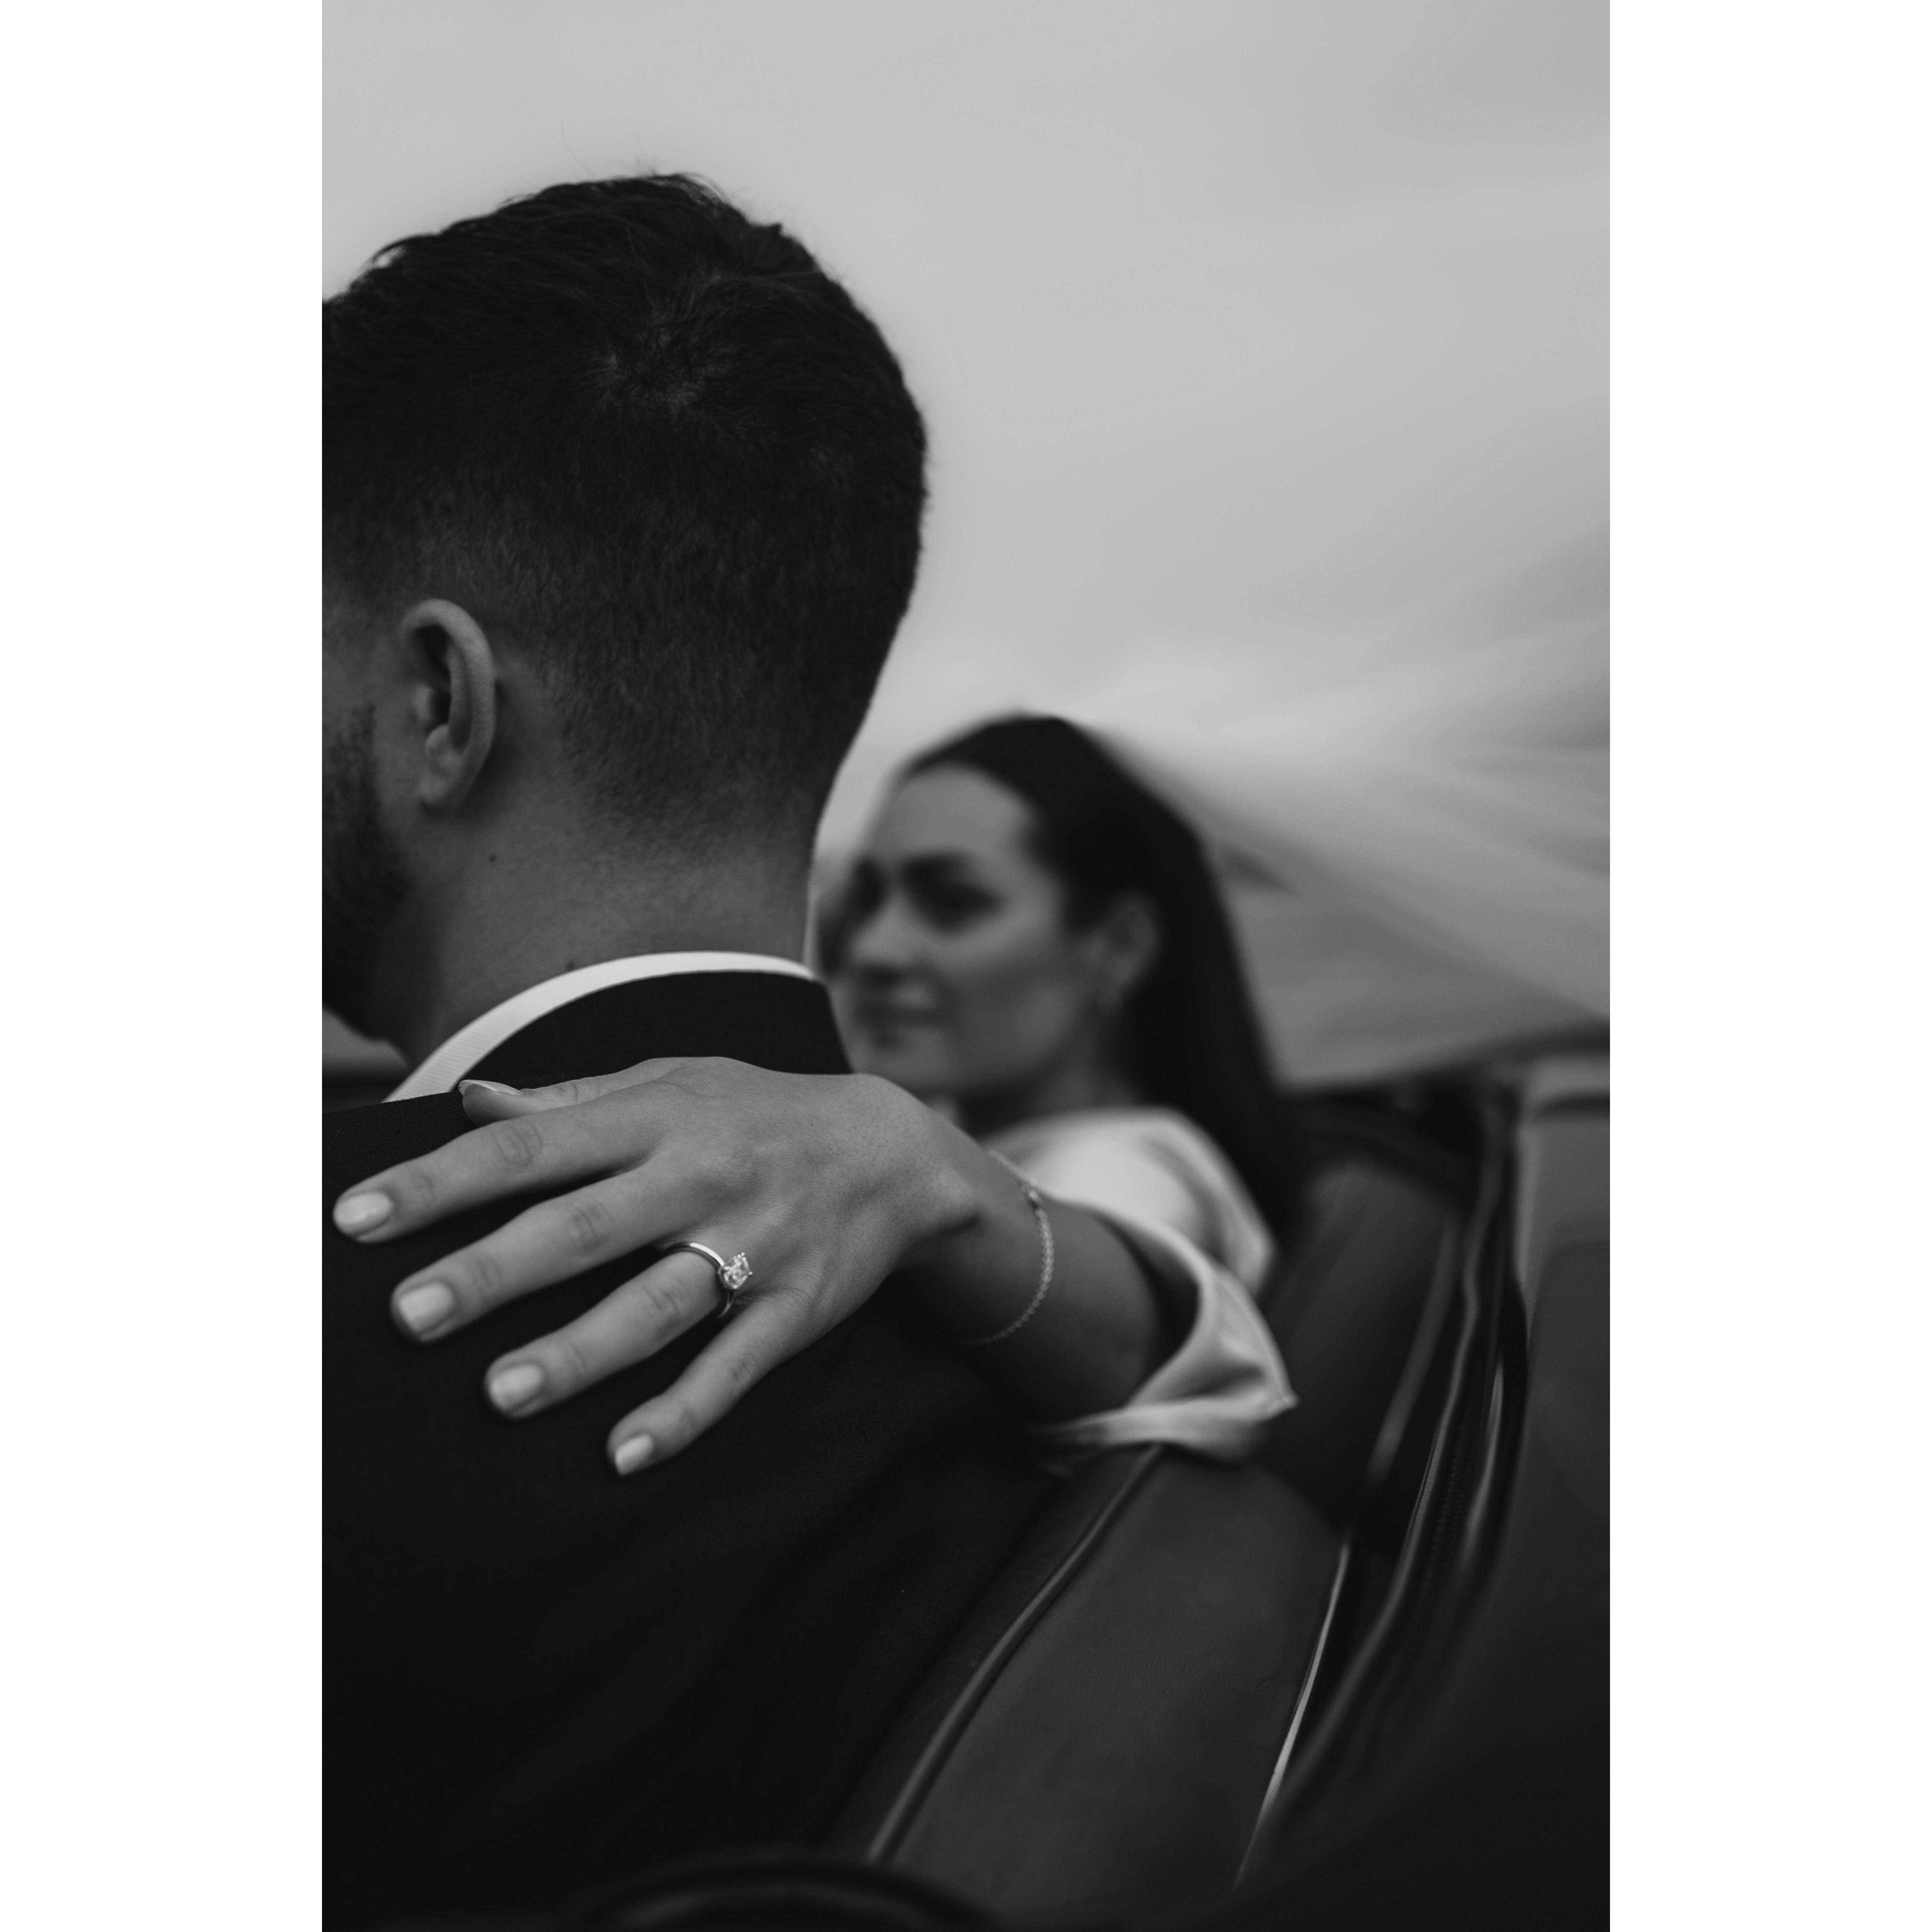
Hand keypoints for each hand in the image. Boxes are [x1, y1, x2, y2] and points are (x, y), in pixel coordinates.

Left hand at [331, 1059, 975, 1473]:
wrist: (894, 1151)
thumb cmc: (757, 1113)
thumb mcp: (671, 1082)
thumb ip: (569, 1101)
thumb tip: (468, 1101)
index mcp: (653, 1119)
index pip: (529, 1148)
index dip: (442, 1182)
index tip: (355, 1218)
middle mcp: (697, 1179)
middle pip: (585, 1227)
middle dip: (496, 1271)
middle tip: (409, 1315)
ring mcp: (751, 1245)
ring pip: (657, 1304)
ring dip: (582, 1350)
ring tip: (503, 1393)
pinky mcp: (794, 1308)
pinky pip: (736, 1365)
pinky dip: (685, 1410)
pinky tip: (626, 1454)